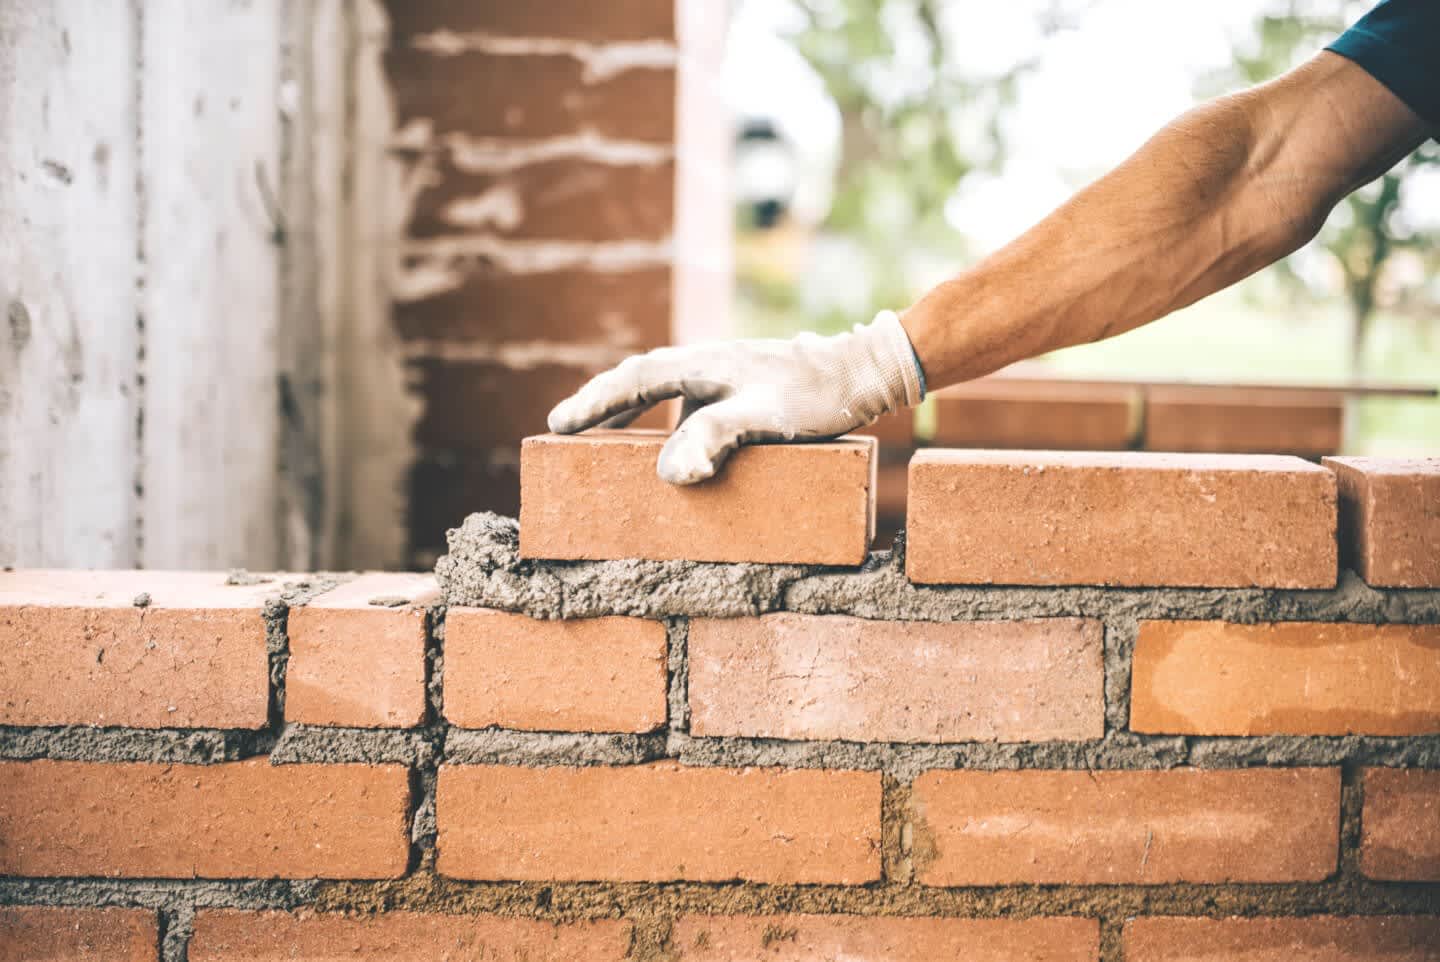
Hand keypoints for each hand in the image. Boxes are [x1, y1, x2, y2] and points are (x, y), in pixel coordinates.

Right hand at [547, 310, 924, 483]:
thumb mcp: (763, 417)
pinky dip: (663, 417)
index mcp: (701, 363)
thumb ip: (715, 438)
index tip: (557, 424)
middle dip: (601, 402)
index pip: (632, 380)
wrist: (861, 373)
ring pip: (660, 386)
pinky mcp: (739, 388)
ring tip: (600, 434)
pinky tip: (670, 443)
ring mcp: (722, 374)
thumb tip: (671, 474)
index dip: (593, 403)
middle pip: (638, 377)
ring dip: (629, 408)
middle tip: (564, 427)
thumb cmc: (814, 396)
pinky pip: (685, 400)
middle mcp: (705, 363)